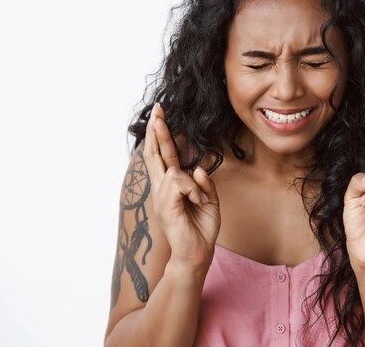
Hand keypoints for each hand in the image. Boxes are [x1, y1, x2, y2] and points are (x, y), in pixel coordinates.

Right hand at [143, 103, 220, 269]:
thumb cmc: (201, 228)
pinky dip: (195, 191)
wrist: (197, 254)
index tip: (159, 116)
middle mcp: (162, 189)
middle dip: (156, 131)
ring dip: (193, 183)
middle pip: (155, 154)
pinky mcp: (167, 206)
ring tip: (200, 201)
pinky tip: (198, 203)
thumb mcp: (210, 200)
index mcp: (171, 186)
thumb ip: (204, 183)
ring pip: (173, 170)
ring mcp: (161, 198)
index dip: (160, 136)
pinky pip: (180, 183)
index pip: (163, 156)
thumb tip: (197, 169)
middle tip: (157, 110)